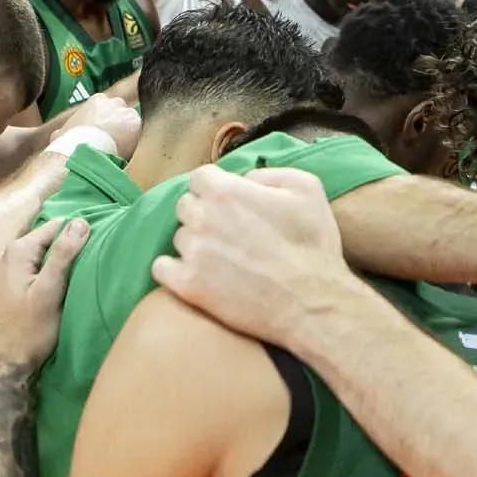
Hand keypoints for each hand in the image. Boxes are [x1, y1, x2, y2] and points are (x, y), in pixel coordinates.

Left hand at [0, 218, 90, 369]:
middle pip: (45, 240)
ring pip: (38, 254)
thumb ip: (63, 254)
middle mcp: (4, 254)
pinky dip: (45, 271)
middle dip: (66, 248)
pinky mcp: (2, 284)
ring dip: (56, 261)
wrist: (7, 363)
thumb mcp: (51, 291)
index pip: (55, 227)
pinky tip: (57, 285)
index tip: (97, 248)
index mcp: (16, 251)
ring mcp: (0, 269)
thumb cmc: (31, 330)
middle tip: (89, 264)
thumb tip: (81, 222)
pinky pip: (30, 267)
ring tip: (76, 275)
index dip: (77, 235)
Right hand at [59, 94, 140, 155]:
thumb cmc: (67, 144)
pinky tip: (131, 154)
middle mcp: (115, 102)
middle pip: (125, 113)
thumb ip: (64, 130)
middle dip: (123, 126)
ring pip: (135, 124)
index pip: (110, 108)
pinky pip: (142, 135)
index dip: (110, 122)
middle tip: (118, 143)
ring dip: (132, 136)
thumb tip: (58, 135)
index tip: (108, 134)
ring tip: (124, 152)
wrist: (79, 152)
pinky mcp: (137, 126)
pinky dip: (138, 144)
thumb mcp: (60, 133)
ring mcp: (128, 112)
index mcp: (97, 100)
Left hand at [152, 165, 356, 344]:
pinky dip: (175, 270)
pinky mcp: (187, 285)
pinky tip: (199, 275)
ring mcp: (192, 252)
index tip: (231, 206)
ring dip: (195, 244)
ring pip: (178, 237)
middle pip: (185, 206)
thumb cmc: (314, 246)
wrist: (313, 304)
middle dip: (204, 215)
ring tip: (224, 260)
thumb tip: (244, 180)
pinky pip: (162, 268)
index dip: (216, 190)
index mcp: (226, 191)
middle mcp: (202, 217)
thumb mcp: (307, 188)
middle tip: (229, 234)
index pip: (200, 178)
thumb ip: (268, 173)